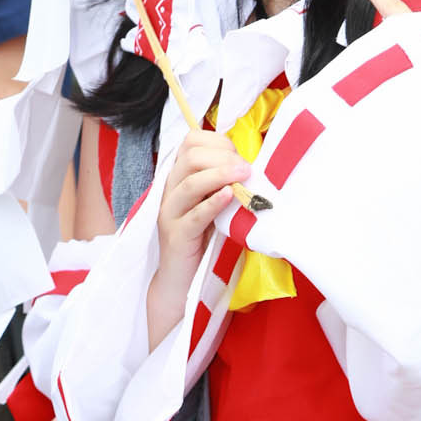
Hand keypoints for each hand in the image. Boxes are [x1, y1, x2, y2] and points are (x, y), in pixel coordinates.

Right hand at [151, 128, 250, 331]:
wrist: (181, 278)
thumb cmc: (203, 237)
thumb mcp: (212, 202)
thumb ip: (223, 182)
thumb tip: (250, 164)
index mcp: (178, 176)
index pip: (191, 142)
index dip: (218, 142)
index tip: (239, 155)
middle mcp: (170, 190)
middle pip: (191, 157)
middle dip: (222, 157)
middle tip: (246, 168)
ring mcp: (170, 213)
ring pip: (190, 183)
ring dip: (220, 174)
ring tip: (244, 175)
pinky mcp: (177, 236)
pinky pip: (194, 215)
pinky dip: (212, 202)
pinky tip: (229, 196)